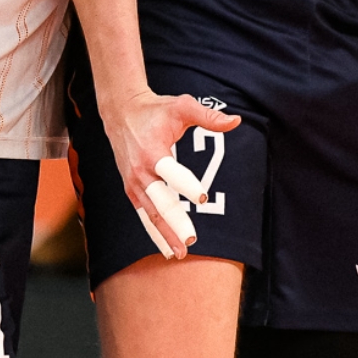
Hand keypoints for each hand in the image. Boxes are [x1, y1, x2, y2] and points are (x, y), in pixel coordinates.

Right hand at [103, 88, 241, 258]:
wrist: (121, 113)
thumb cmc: (156, 110)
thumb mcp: (182, 105)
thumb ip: (208, 116)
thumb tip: (236, 121)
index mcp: (151, 151)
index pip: (170, 171)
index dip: (186, 184)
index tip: (203, 198)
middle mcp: (140, 172)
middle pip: (158, 201)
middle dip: (174, 222)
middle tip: (191, 239)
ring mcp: (134, 184)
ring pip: (150, 215)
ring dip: (165, 235)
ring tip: (181, 252)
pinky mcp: (132, 191)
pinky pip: (144, 216)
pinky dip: (155, 233)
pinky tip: (168, 249)